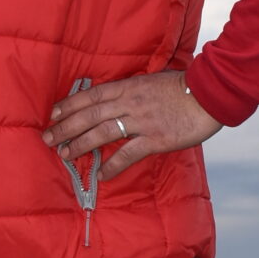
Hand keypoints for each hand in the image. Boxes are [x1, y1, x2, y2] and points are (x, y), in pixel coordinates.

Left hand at [43, 71, 223, 180]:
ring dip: (80, 144)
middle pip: (90, 114)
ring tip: (64, 155)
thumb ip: (133, 91)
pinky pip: (128, 153)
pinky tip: (101, 175)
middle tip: (47, 138)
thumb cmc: (183, 88)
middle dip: (65, 127)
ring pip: (102, 132)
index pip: (92, 95)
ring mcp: (142, 121)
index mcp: (129, 86)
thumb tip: (115, 101)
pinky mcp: (156, 139)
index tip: (53, 114)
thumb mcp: (152, 82)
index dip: (70, 105)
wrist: (211, 93)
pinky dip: (113, 164)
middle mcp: (130, 102)